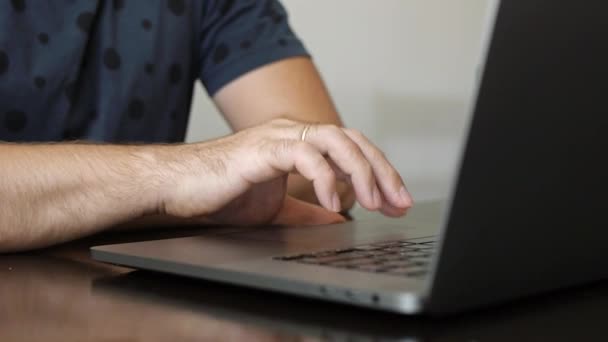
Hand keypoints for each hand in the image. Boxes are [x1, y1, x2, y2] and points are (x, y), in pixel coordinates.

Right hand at [154, 118, 412, 225]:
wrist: (180, 188)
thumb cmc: (222, 192)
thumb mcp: (277, 208)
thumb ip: (308, 209)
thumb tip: (338, 219)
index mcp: (299, 144)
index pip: (352, 150)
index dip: (379, 173)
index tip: (397, 201)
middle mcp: (293, 134)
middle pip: (352, 140)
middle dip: (381, 171)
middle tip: (399, 202)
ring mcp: (278, 137)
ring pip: (335, 140)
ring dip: (361, 171)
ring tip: (374, 202)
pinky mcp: (263, 148)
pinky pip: (304, 155)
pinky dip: (325, 178)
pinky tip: (335, 202)